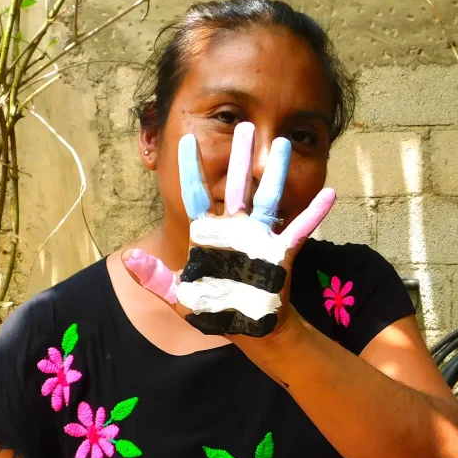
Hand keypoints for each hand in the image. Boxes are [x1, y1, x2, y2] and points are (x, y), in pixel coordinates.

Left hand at [123, 122, 334, 336]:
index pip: (196, 194)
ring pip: (269, 198)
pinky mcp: (280, 253)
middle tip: (245, 127)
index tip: (185, 141)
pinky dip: (314, 213)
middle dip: (241, 156)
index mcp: (208, 235)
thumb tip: (129, 257)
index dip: (191, 168)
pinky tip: (329, 194)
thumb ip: (154, 278)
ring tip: (283, 146)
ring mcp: (259, 238)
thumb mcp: (178, 297)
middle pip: (238, 185)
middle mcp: (234, 229)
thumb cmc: (213, 311)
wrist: (247, 330)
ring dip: (277, 173)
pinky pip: (299, 229)